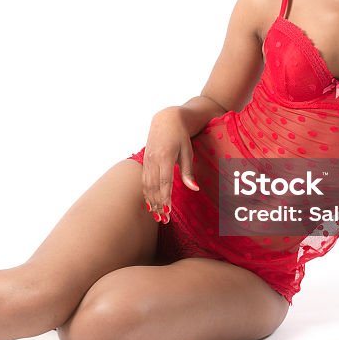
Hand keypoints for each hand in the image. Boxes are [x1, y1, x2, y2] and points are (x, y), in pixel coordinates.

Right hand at [141, 108, 199, 223]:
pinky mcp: (145, 161)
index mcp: (165, 157)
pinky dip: (146, 193)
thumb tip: (195, 189)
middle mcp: (153, 160)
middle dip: (158, 205)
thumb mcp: (188, 152)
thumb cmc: (181, 135)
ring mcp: (147, 160)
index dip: (166, 199)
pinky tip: (150, 203)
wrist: (166, 119)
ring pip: (146, 185)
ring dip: (151, 201)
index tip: (168, 212)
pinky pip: (144, 180)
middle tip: (163, 220)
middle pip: (154, 187)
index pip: (165, 183)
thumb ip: (188, 172)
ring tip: (156, 215)